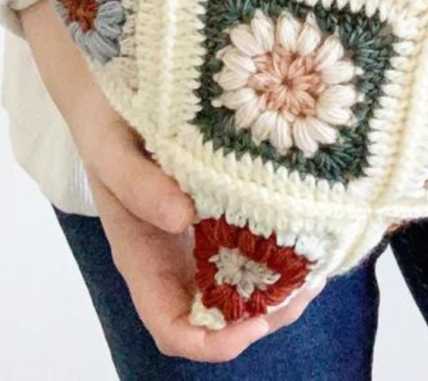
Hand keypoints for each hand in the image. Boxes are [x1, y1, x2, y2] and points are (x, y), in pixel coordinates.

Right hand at [20, 0, 323, 361]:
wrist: (115, 86)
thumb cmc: (107, 123)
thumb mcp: (111, 149)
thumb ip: (137, 184)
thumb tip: (183, 217)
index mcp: (144, 256)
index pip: (172, 325)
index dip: (211, 341)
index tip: (252, 324)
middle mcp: (178, 253)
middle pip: (222, 313)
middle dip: (266, 315)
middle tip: (306, 286)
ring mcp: (205, 229)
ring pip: (248, 278)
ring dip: (284, 282)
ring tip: (320, 260)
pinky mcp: (229, 199)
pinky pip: (260, 233)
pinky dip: (288, 239)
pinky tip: (312, 222)